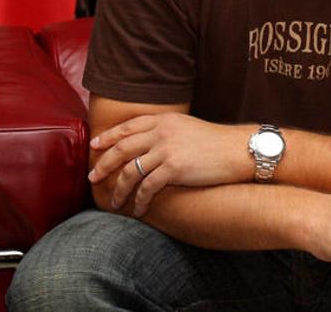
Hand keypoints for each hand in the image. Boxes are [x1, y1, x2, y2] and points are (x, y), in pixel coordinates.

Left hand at [88, 113, 250, 215]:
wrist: (238, 150)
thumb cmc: (216, 142)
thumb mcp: (187, 127)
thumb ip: (167, 131)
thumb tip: (149, 143)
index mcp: (164, 120)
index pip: (128, 127)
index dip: (108, 136)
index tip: (95, 146)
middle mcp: (161, 132)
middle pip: (122, 148)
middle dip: (104, 164)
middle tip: (93, 177)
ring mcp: (166, 149)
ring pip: (131, 171)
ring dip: (119, 189)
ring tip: (114, 202)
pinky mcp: (174, 168)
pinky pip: (148, 187)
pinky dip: (140, 201)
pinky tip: (139, 210)